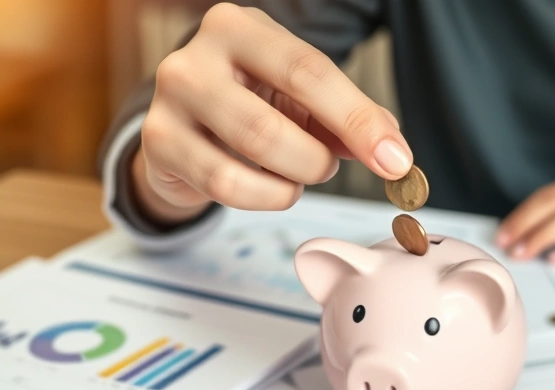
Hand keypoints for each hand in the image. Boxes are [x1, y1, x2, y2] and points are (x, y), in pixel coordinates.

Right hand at [131, 3, 411, 223]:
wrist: (184, 126)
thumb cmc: (251, 102)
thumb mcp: (301, 100)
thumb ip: (347, 120)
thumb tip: (393, 152)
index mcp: (241, 28)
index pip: (309, 72)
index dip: (358, 120)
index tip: (395, 159)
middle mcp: (196, 55)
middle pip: (274, 122)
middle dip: (318, 160)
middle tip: (329, 167)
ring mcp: (172, 99)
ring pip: (249, 155)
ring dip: (293, 178)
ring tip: (299, 176)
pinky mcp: (159, 143)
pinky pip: (225, 184)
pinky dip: (265, 196)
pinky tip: (271, 188)